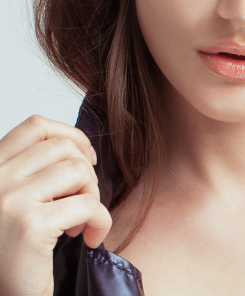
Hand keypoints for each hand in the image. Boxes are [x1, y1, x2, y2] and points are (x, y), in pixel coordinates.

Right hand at [0, 115, 111, 295]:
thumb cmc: (17, 252)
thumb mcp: (16, 200)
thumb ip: (34, 171)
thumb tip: (80, 147)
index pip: (35, 126)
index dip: (70, 135)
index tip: (87, 158)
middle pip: (62, 147)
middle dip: (86, 172)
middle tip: (84, 201)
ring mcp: (10, 201)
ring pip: (78, 170)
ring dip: (93, 195)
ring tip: (82, 220)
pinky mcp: (31, 226)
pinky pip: (87, 205)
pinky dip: (101, 220)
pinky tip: (91, 237)